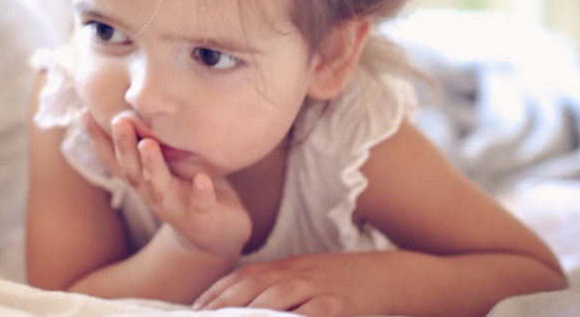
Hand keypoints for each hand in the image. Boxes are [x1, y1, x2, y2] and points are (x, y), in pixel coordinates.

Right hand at [81, 110, 250, 256]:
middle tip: (118, 121)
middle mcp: (152, 192)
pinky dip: (201, 193)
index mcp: (142, 179)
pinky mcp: (202, 217)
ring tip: (148, 144)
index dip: (98, 138)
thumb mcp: (169, 165)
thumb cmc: (189, 190)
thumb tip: (139, 103)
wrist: (216, 237)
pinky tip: (204, 181)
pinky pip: (201, 205)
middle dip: (123, 146)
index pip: (114, 158)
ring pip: (158, 186)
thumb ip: (153, 141)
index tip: (84, 112)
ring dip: (151, 166)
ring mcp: (176, 206)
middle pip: (131, 169)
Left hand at [192, 253, 391, 315]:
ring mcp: (318, 288)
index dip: (217, 292)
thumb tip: (238, 305)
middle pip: (254, 285)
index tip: (196, 309)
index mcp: (284, 267)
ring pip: (280, 296)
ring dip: (254, 312)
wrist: (383, 275)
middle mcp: (296, 274)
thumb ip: (272, 287)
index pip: (243, 277)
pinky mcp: (339, 304)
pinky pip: (315, 312)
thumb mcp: (301, 276)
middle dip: (225, 303)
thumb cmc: (336, 281)